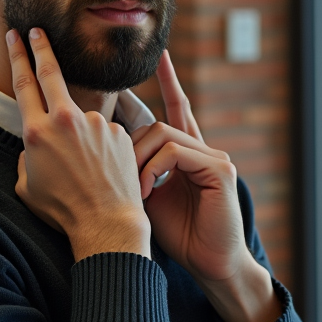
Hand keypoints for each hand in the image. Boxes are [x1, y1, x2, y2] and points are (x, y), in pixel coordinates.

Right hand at [8, 28, 150, 261]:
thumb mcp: (27, 186)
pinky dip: (101, 147)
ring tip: (86, 171)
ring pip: (82, 119)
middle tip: (38, 30)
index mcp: (36, 132)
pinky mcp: (119, 131)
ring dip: (81, 136)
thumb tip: (35, 144)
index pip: (23, 83)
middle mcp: (66, 120)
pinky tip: (104, 171)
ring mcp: (96, 123)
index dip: (18, 57)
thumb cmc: (62, 210)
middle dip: (41, 47)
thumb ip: (27, 156)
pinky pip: (104, 133)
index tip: (15, 36)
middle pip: (51, 72)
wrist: (107, 223)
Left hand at [133, 51, 281, 321]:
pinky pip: (175, 152)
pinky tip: (145, 192)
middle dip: (129, 147)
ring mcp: (213, 156)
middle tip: (115, 175)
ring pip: (162, 135)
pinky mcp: (219, 169)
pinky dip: (153, 170)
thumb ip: (134, 171)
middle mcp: (203, 149)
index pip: (177, 108)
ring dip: (137, 163)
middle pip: (156, 125)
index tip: (160, 55)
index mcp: (187, 155)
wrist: (212, 266)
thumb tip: (102, 153)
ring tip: (132, 192)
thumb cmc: (179, 237)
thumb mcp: (148, 198)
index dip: (169, 81)